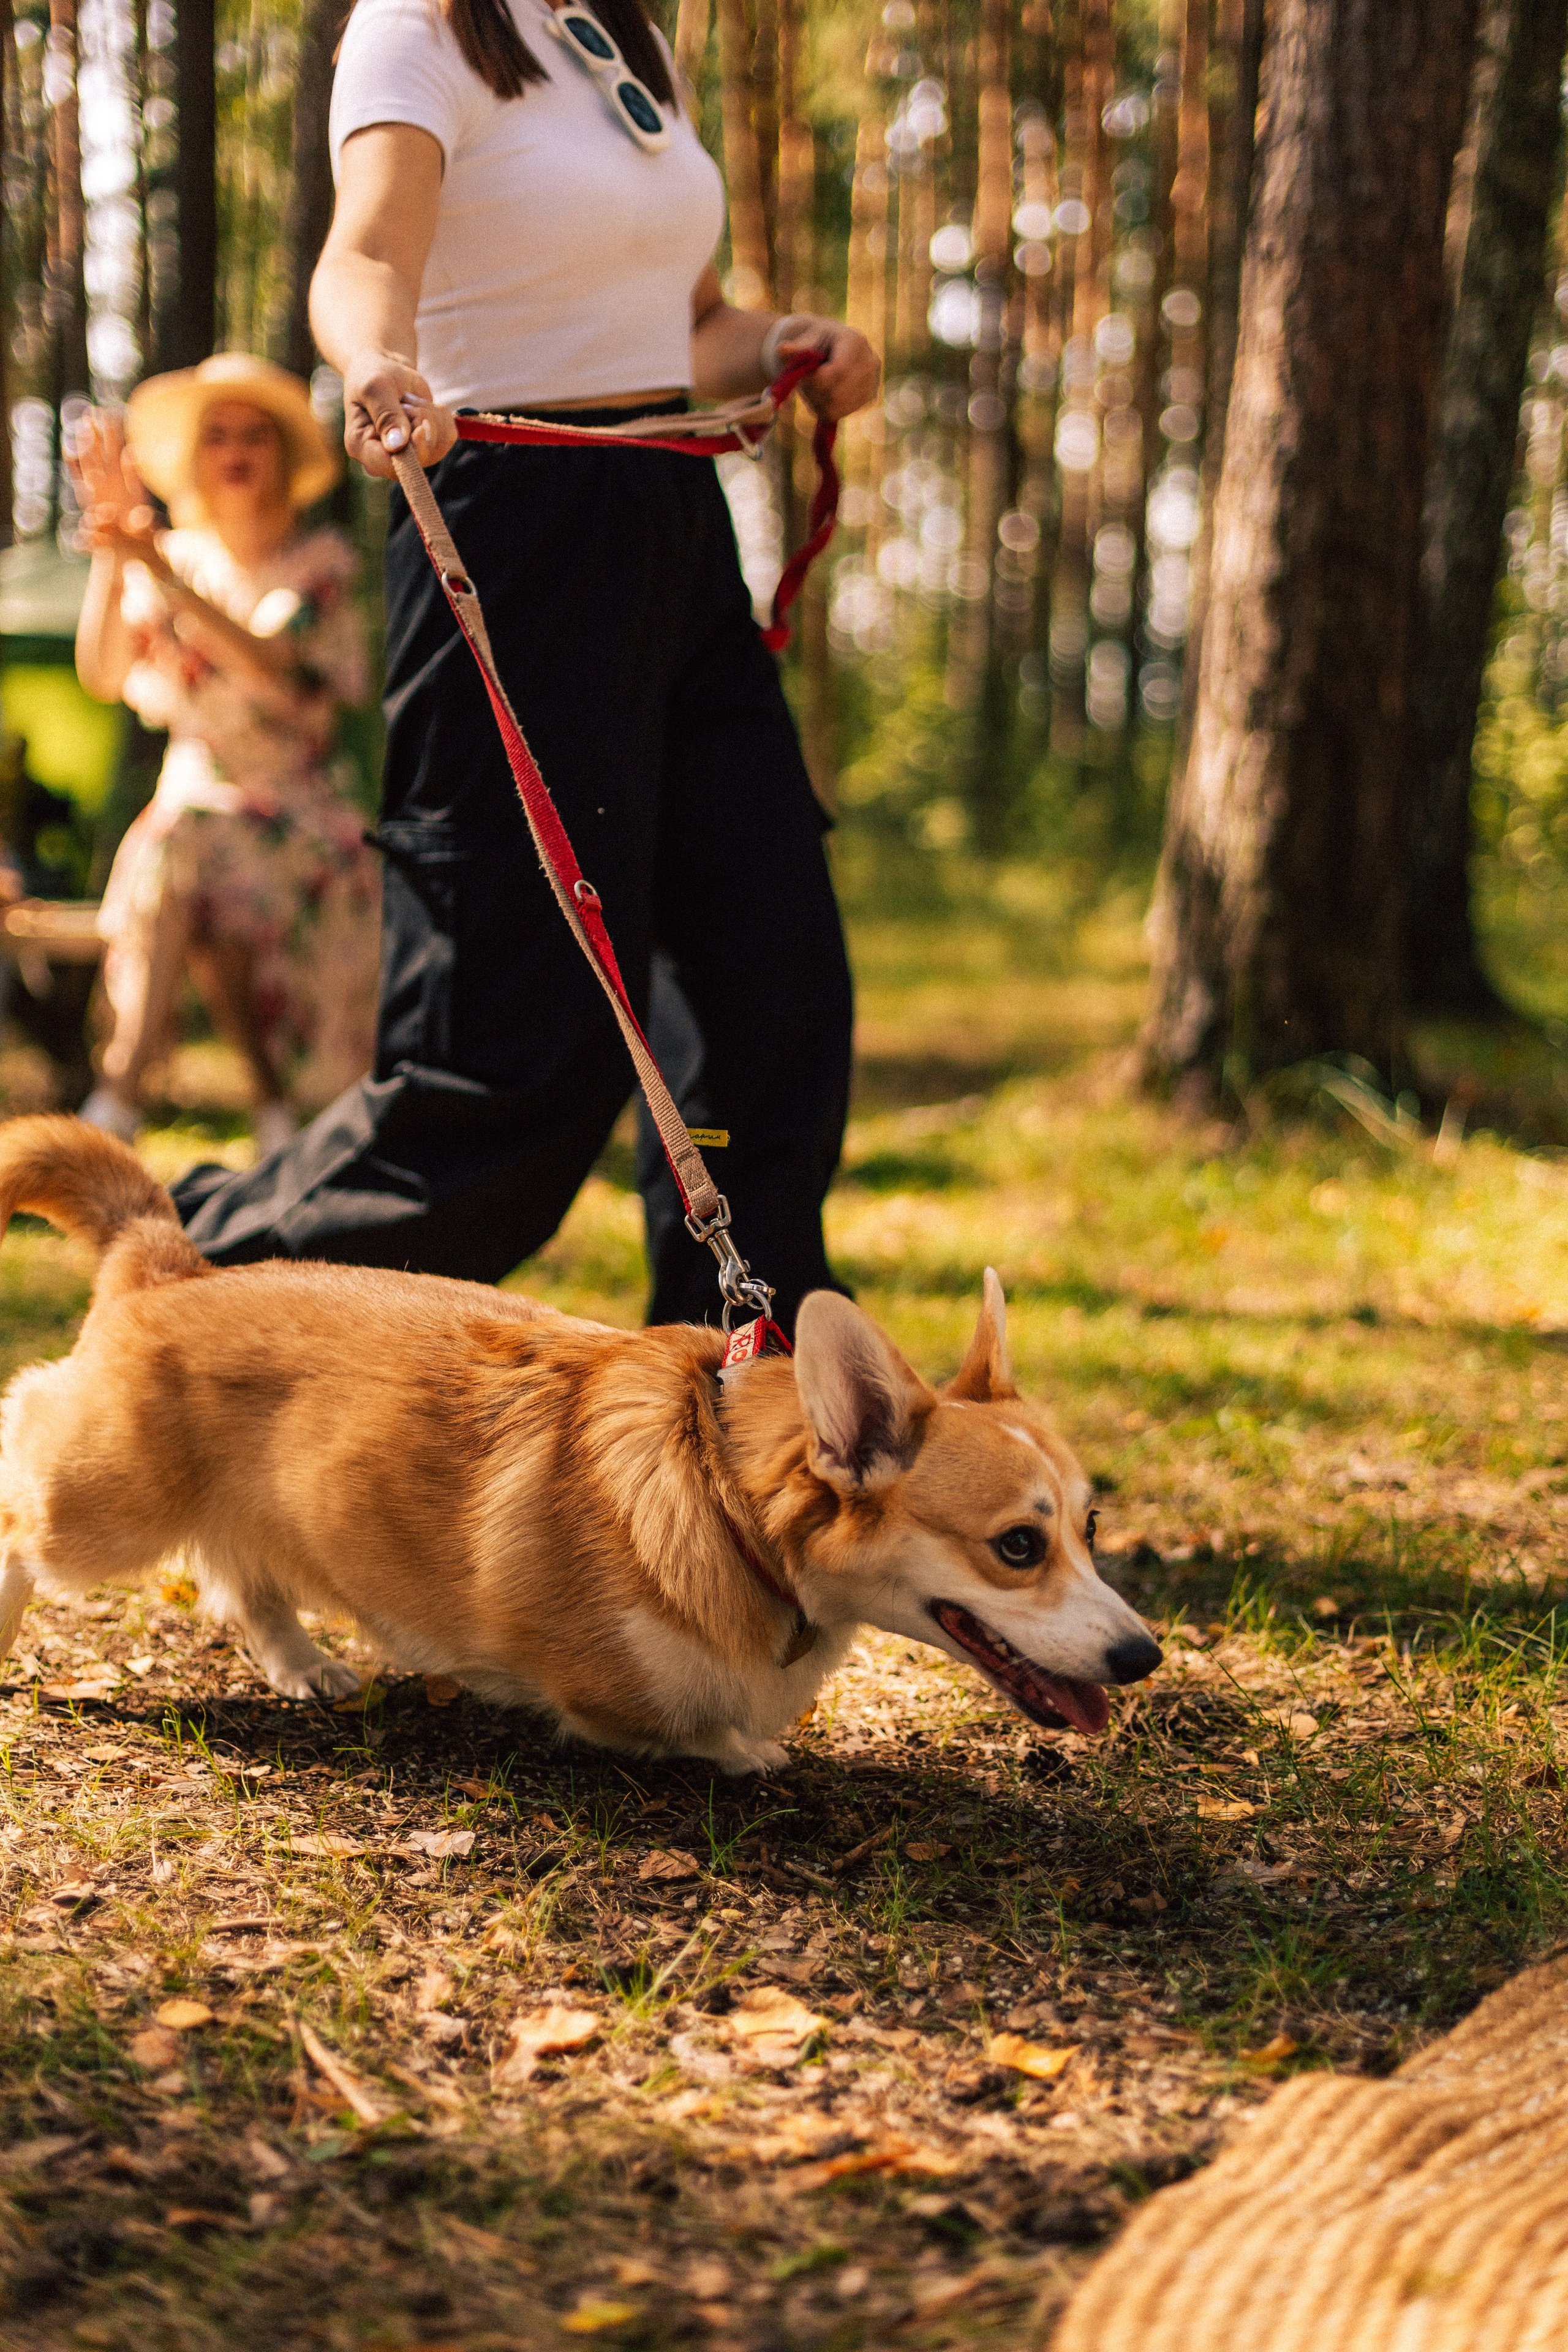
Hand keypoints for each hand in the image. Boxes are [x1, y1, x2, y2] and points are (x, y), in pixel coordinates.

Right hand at [69, 409, 156, 557]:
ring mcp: (99, 487)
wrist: (123, 546)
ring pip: (92, 459)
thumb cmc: (137, 536)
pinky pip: (78, 476)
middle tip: (98, 411)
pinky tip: (68, 449)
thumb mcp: (143, 527)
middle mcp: (113, 483)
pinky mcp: (86, 495)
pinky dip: (73, 464)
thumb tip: (144, 516)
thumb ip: (143, 520)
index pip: (126, 460)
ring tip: (84, 422)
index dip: (122, 442)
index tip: (119, 422)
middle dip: (102, 433)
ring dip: (87, 441)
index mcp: (130, 486)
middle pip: (107, 452)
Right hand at [342, 350, 456, 476]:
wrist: (384, 369)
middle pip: (420, 458)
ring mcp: (409, 455)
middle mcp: (385, 458)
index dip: (411, 453)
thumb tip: (397, 446)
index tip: (420, 428)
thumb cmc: (372, 375)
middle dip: (420, 421)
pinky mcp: (427, 446)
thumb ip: (387, 415)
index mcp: (362, 447)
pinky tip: (421, 405)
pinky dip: (440, 415)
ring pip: (438, 445)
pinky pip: (448, 436)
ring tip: (409, 401)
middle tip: (405, 401)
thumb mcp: (375, 388)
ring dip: (430, 415)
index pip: (390, 466)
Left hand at [779, 320, 880, 423]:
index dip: (816, 380)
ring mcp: (871, 382)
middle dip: (815, 390)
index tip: (803, 377)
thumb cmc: (817, 341)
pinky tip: (822, 394)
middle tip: (804, 380)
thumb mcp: (806, 338)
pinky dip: (824, 408)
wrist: (832, 347)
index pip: (838, 370)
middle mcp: (870, 361)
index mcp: (855, 341)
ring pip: (837, 406)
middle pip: (837, 392)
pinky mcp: (867, 399)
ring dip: (817, 400)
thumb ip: (796, 347)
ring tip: (813, 386)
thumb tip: (782, 349)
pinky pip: (839, 413)